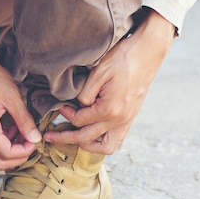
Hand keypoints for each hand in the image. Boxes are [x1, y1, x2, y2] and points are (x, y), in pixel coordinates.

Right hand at [0, 54, 40, 168]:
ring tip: (22, 135)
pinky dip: (3, 144)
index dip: (24, 152)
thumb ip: (24, 120)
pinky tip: (13, 129)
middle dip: (18, 158)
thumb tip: (35, 138)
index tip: (35, 142)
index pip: (5, 153)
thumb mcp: (12, 96)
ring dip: (11, 152)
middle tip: (31, 144)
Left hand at [43, 10, 174, 153]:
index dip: (66, 114)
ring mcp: (127, 121)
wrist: (149, 52)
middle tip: (50, 136)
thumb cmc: (124, 58)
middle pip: (86, 139)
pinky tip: (92, 134)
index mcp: (109, 109)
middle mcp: (119, 120)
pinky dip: (102, 141)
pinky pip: (117, 139)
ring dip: (88, 146)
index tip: (59, 107)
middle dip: (65, 138)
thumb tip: (79, 106)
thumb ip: (86, 93)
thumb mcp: (99, 72)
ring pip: (106, 147)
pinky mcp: (131, 118)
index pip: (80, 120)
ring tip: (74, 139)